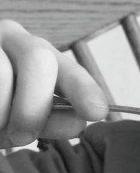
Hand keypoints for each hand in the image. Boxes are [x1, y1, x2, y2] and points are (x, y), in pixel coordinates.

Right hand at [0, 21, 108, 147]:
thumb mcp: (19, 115)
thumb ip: (50, 119)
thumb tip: (82, 121)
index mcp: (35, 52)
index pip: (66, 67)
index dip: (83, 88)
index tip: (97, 112)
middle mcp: (10, 36)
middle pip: (38, 59)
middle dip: (34, 105)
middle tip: (22, 136)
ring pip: (2, 74)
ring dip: (0, 112)